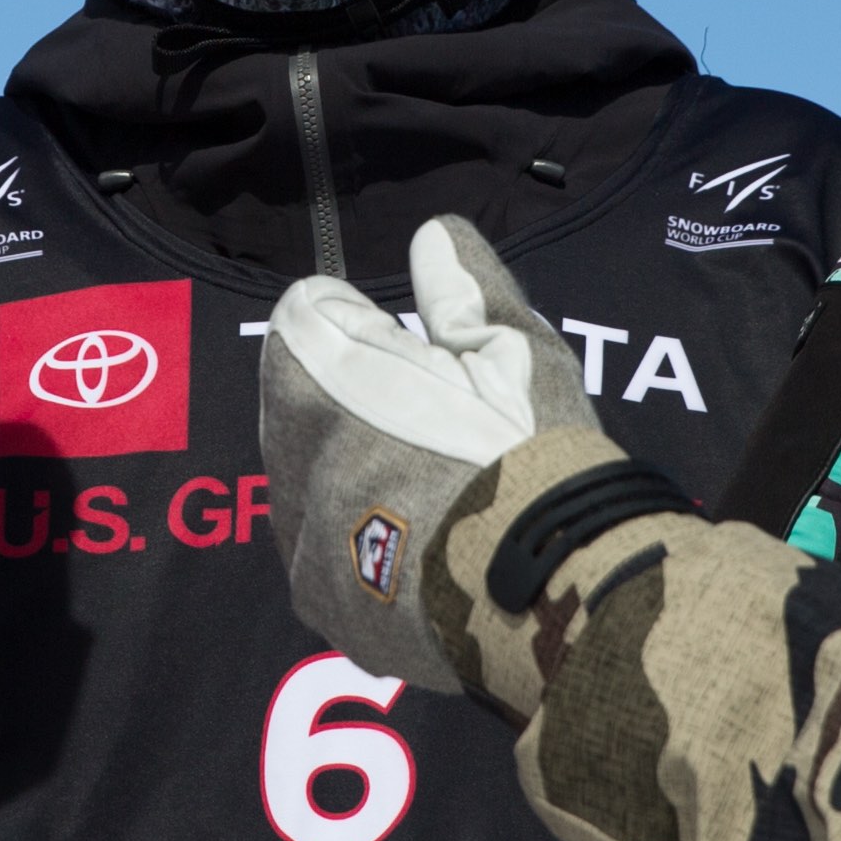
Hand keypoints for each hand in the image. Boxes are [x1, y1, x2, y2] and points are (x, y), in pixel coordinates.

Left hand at [261, 220, 592, 690]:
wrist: (550, 596)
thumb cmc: (532, 456)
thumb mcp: (516, 353)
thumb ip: (464, 289)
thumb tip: (434, 233)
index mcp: (323, 376)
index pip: (304, 315)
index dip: (358, 321)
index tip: (407, 341)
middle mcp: (290, 459)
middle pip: (301, 405)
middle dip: (352, 401)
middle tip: (436, 421)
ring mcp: (302, 542)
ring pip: (310, 486)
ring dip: (354, 476)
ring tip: (441, 493)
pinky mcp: (325, 607)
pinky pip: (329, 560)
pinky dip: (365, 550)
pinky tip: (429, 552)